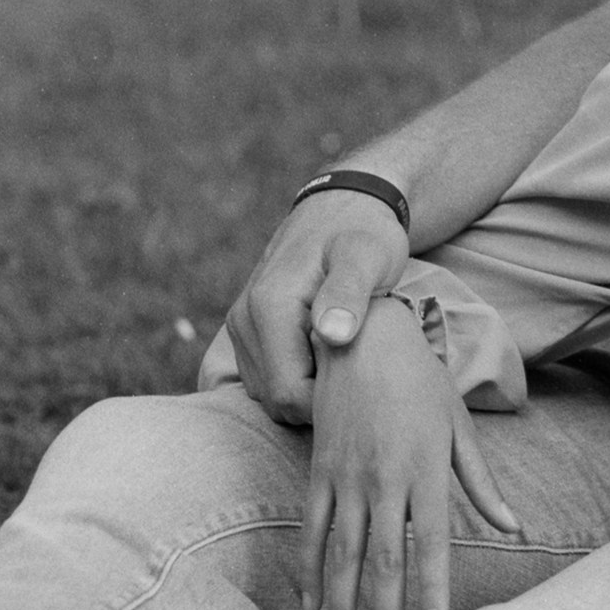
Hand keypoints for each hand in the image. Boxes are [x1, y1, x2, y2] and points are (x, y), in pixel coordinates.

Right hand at [225, 188, 412, 426]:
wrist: (343, 208)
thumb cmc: (365, 233)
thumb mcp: (369, 256)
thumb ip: (349, 292)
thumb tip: (332, 334)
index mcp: (268, 308)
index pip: (288, 394)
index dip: (327, 401)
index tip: (365, 380)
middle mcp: (244, 320)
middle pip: (276, 399)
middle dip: (318, 398)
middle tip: (360, 367)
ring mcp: (241, 327)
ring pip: (269, 392)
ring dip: (307, 387)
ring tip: (346, 356)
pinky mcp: (247, 331)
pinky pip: (266, 377)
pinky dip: (296, 376)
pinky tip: (328, 355)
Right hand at [301, 297, 519, 609]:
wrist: (363, 334)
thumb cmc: (421, 381)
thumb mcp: (458, 426)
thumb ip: (481, 483)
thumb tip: (513, 528)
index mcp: (426, 469)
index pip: (432, 543)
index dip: (432, 589)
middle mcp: (386, 479)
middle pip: (385, 562)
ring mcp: (347, 477)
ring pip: (343, 555)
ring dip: (344, 608)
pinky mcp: (318, 471)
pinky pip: (311, 530)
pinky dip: (309, 571)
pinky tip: (313, 607)